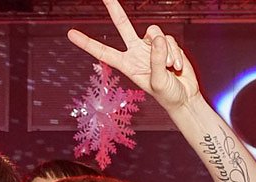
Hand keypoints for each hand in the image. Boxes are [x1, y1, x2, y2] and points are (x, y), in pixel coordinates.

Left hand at [67, 0, 196, 111]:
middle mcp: (137, 52)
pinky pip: (170, 39)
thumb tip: (158, 38)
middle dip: (115, 9)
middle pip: (123, 26)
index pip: (103, 52)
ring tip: (171, 68)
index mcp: (127, 65)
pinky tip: (178, 67)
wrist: (184, 97)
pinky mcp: (167, 44)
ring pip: (155, 33)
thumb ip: (157, 59)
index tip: (71, 33)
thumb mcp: (159, 81)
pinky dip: (176, 53)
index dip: (87, 43)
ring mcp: (152, 47)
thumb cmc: (167, 95)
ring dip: (166, 52)